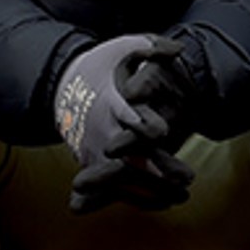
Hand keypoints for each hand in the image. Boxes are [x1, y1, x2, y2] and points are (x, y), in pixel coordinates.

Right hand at [54, 33, 194, 213]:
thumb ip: (151, 48)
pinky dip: (140, 197)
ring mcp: (95, 151)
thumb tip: (178, 50)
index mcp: (110, 100)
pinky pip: (115, 188)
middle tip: (186, 177)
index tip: (163, 131)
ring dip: (154, 188)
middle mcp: (101, 129)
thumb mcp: (122, 49)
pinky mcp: (92, 165)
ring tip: (182, 195)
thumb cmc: (102, 67)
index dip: (142, 124)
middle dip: (157, 167)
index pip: (126, 115)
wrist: (62, 86)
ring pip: (124, 178)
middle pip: (128, 155)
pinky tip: (167, 201)